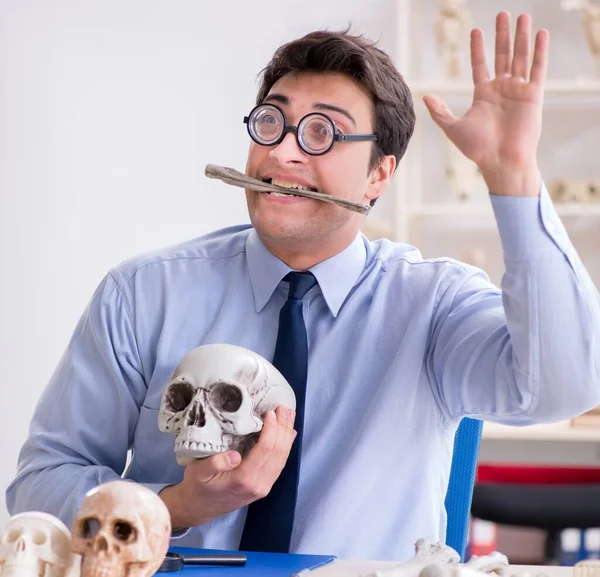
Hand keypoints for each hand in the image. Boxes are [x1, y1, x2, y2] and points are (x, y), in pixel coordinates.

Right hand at [159, 406, 295, 529]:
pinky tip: (289, 434)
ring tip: (289, 416)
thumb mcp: (198, 472)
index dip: (271, 429)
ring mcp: (264, 487)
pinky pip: (280, 464)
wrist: (199, 508)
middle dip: (283, 428)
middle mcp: (258, 484)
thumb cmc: (197, 486)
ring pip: (282, 458)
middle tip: (285, 408)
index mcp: (243, 479)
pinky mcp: (264, 486)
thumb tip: (234, 456)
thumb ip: (214, 463)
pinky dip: (286, 446)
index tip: (270, 412)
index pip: (265, 449)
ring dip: (287, 435)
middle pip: (278, 452)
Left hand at [424, 12, 547, 195]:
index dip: (478, 48)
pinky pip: (537, 69)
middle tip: (502, 14)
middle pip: (502, 55)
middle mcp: (501, 90)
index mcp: (483, 95)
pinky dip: (539, 52)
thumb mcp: (453, 128)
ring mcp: (518, 91)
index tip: (475, 30)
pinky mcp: (533, 95)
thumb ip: (440, 112)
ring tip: (521, 16)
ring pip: (520, 57)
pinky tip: (540, 34)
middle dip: (502, 35)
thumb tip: (426, 97)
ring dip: (521, 37)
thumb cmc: (478, 149)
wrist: (501, 161)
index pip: (480, 64)